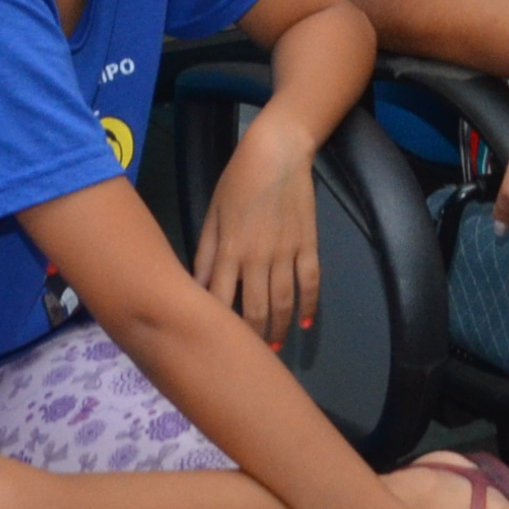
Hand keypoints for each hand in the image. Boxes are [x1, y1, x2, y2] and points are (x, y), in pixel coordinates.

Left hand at [193, 105, 321, 343]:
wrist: (277, 152)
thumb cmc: (238, 181)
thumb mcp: (213, 214)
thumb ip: (206, 253)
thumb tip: (197, 287)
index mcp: (229, 251)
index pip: (220, 301)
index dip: (218, 327)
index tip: (214, 346)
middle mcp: (258, 258)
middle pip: (256, 309)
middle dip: (252, 338)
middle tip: (248, 357)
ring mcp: (287, 252)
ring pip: (284, 301)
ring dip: (279, 328)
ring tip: (275, 348)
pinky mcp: (309, 244)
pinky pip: (311, 281)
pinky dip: (310, 305)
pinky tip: (305, 323)